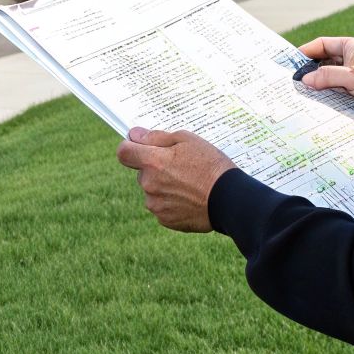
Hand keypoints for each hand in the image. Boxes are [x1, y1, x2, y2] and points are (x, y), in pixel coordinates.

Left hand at [115, 128, 236, 232]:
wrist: (230, 199)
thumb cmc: (211, 165)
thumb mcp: (187, 140)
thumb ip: (156, 137)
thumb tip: (134, 134)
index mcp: (153, 162)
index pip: (123, 152)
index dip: (130, 147)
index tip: (140, 146)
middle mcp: (149, 184)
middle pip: (142, 172)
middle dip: (155, 167)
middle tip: (181, 166)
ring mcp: (155, 204)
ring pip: (152, 190)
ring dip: (163, 186)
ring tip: (189, 184)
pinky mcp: (165, 220)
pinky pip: (161, 206)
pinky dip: (171, 202)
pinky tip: (190, 198)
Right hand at [296, 35, 353, 108]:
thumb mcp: (350, 78)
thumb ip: (326, 76)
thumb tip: (305, 79)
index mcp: (349, 45)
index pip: (321, 43)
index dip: (306, 51)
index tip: (293, 62)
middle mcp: (350, 54)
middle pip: (323, 57)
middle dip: (310, 67)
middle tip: (296, 77)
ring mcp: (352, 67)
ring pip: (328, 70)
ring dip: (318, 78)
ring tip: (305, 87)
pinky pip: (335, 80)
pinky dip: (327, 85)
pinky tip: (320, 93)